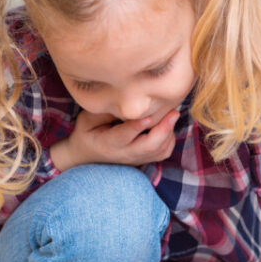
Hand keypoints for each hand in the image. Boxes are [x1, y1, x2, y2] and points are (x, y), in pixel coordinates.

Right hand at [50, 109, 179, 170]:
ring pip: (159, 151)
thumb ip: (104, 112)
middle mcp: (124, 154)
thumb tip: (125, 102)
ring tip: (172, 114)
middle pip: (148, 147)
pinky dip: (169, 139)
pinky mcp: (145, 159)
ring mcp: (136, 159)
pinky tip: (167, 125)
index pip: (123, 137)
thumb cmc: (87, 132)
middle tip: (173, 112)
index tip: (148, 116)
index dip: (136, 127)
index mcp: (107, 144)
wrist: (87, 155)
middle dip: (163, 130)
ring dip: (169, 133)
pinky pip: (163, 152)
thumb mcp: (87, 120)